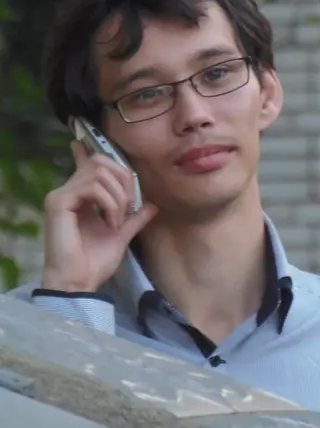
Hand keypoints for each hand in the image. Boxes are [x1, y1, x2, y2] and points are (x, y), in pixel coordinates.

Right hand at [42, 141, 156, 291]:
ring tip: (118, 221)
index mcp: (80, 196)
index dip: (90, 150)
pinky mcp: (58, 202)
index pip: (85, 164)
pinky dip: (109, 202)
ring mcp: (61, 195)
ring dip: (118, 196)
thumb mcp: (121, 235)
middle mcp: (68, 191)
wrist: (80, 283)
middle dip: (124, 180)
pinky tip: (110, 223)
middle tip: (129, 207)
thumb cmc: (94, 263)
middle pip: (101, 161)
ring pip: (99, 171)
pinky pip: (92, 186)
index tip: (90, 144)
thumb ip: (135, 217)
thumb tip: (153, 203)